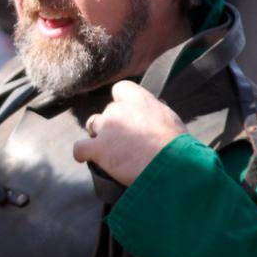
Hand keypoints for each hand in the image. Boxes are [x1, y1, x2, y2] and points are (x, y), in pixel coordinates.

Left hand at [73, 81, 187, 185]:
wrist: (172, 167)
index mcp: (138, 99)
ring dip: (99, 136)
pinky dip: (82, 153)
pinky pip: (79, 148)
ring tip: (111, 150)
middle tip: (125, 141)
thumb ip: (155, 110)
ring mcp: (106, 128)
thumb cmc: (177, 146)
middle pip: (107, 112)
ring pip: (93, 125)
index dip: (121, 102)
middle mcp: (118, 110)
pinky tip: (86, 157)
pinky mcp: (98, 148)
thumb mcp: (169, 118)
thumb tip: (155, 105)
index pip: (120, 89)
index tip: (128, 114)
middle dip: (113, 124)